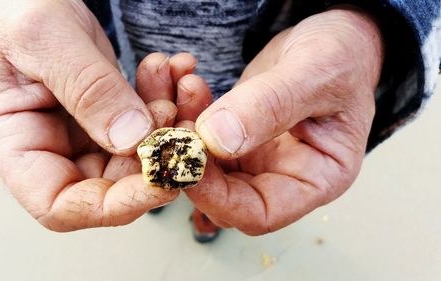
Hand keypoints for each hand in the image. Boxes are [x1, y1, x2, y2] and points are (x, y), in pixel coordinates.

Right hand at [0, 0, 164, 230]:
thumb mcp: (47, 38)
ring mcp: (78, 136)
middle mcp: (47, 149)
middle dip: (152, 162)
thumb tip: (132, 140)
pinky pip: (143, 126)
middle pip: (106, 188)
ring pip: (134, 157)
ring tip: (179, 87)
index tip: (158, 182)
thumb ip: (88, 89)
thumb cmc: (19, 9)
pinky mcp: (105, 118)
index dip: (110, 206)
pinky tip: (175, 74)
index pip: (58, 205)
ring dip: (166, 128)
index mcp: (12, 143)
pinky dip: (165, 103)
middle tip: (182, 128)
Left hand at [187, 8, 383, 234]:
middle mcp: (281, 174)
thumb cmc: (344, 56)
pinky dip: (183, 105)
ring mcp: (255, 155)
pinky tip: (180, 76)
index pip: (261, 212)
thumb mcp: (316, 74)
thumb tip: (216, 140)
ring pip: (202, 160)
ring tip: (172, 81)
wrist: (334, 35)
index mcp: (315, 177)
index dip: (219, 198)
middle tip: (173, 119)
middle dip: (190, 157)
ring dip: (179, 124)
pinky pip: (198, 130)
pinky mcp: (235, 133)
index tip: (189, 164)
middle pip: (222, 191)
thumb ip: (270, 106)